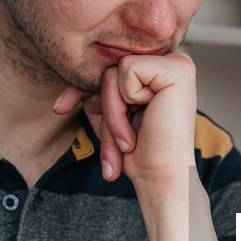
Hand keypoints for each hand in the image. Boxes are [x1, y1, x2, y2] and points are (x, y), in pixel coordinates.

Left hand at [54, 52, 196, 184]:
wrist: (159, 177)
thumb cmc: (138, 151)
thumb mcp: (108, 113)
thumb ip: (95, 89)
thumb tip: (68, 78)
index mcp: (159, 71)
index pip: (109, 68)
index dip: (85, 92)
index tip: (61, 108)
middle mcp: (172, 62)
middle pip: (109, 71)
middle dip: (102, 110)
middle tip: (121, 144)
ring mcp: (178, 63)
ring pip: (113, 73)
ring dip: (113, 113)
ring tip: (130, 139)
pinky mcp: (178, 69)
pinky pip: (126, 70)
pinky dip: (127, 100)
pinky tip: (149, 117)